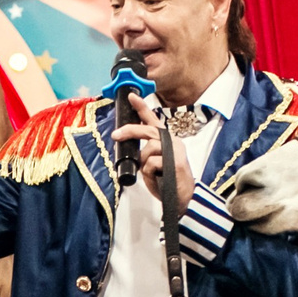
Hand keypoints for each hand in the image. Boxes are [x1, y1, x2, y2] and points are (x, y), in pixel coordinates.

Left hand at [122, 93, 196, 210]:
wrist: (182, 199)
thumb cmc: (166, 182)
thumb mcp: (153, 163)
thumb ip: (145, 152)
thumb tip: (129, 146)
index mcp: (167, 140)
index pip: (153, 121)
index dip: (142, 108)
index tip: (131, 96)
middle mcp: (173, 142)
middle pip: (148, 130)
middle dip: (130, 131)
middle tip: (115, 135)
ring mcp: (175, 151)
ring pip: (148, 148)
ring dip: (143, 162)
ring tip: (151, 173)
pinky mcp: (175, 163)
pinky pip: (150, 163)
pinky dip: (148, 173)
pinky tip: (157, 178)